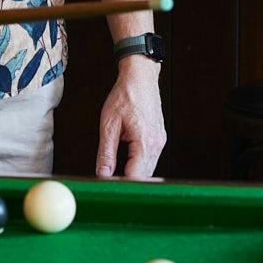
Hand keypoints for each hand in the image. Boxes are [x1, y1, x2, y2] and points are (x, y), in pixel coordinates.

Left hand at [97, 58, 165, 179]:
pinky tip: (126, 157)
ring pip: (147, 170)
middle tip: (108, 181)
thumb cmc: (125, 95)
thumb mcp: (109, 124)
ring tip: (115, 168)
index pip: (135, 176)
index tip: (106, 185)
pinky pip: (149, 159)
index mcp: (145, 142)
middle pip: (143, 177)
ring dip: (132, 172)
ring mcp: (160, 142)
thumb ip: (106, 152)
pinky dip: (137, 163)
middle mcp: (156, 145)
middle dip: (126, 181)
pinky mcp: (159, 139)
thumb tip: (103, 174)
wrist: (140, 77)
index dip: (120, 184)